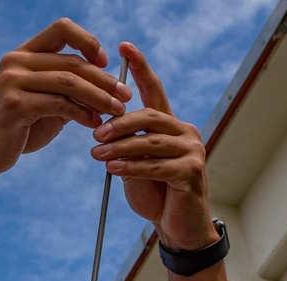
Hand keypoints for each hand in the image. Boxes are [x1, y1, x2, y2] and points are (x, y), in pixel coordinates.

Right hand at [0, 19, 132, 178]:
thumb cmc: (18, 129)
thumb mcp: (45, 103)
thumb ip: (67, 90)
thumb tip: (106, 84)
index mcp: (22, 54)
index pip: (61, 29)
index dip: (88, 42)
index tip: (106, 62)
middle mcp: (15, 61)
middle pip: (71, 62)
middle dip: (104, 79)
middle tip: (125, 96)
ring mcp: (13, 82)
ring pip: (69, 82)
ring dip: (99, 97)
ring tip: (118, 111)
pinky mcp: (15, 105)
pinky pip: (60, 105)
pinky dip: (83, 114)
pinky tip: (95, 125)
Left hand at [90, 42, 218, 250]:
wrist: (177, 228)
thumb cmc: (155, 195)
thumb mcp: (135, 165)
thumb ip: (125, 145)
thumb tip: (101, 130)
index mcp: (171, 125)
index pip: (155, 90)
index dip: (140, 68)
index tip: (124, 47)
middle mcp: (185, 132)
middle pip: (148, 116)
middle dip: (118, 123)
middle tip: (94, 131)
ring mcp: (193, 151)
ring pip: (150, 142)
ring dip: (120, 147)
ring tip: (96, 153)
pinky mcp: (192, 172)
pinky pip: (157, 165)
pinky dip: (132, 167)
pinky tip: (113, 169)